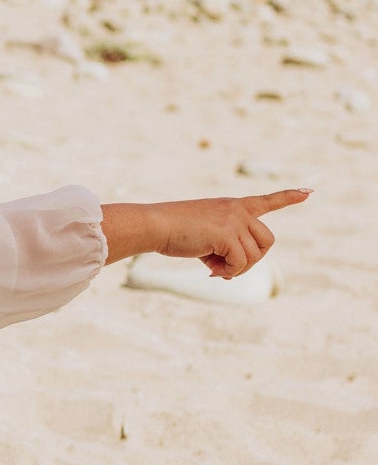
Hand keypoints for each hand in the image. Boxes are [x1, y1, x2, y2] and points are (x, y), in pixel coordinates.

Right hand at [101, 190, 309, 276]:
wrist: (155, 225)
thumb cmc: (172, 231)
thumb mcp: (203, 237)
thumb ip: (223, 247)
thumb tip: (231, 271)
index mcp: (232, 206)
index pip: (266, 201)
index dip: (289, 197)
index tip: (309, 192)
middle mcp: (237, 210)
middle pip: (267, 241)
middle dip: (253, 259)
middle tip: (227, 266)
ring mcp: (234, 221)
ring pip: (254, 256)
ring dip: (236, 268)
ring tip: (214, 268)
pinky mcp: (227, 234)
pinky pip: (240, 263)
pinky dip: (227, 272)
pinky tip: (209, 271)